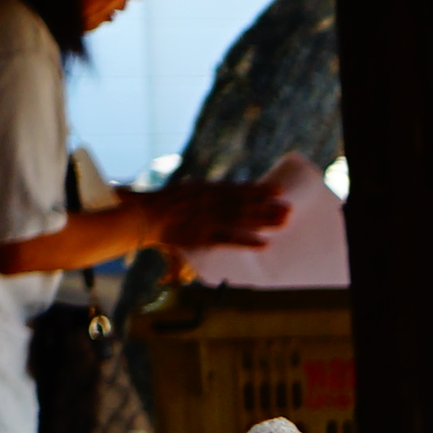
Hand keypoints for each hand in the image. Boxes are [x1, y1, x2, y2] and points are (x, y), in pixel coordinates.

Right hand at [147, 176, 291, 253]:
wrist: (143, 217)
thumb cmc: (163, 205)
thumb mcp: (187, 190)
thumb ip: (206, 191)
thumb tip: (223, 191)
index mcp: (206, 189)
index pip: (238, 189)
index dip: (259, 190)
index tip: (278, 190)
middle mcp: (210, 201)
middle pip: (245, 204)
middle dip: (267, 207)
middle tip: (289, 209)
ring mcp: (207, 218)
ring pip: (242, 220)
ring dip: (263, 221)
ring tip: (283, 223)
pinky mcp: (202, 236)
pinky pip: (228, 240)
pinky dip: (247, 242)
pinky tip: (264, 244)